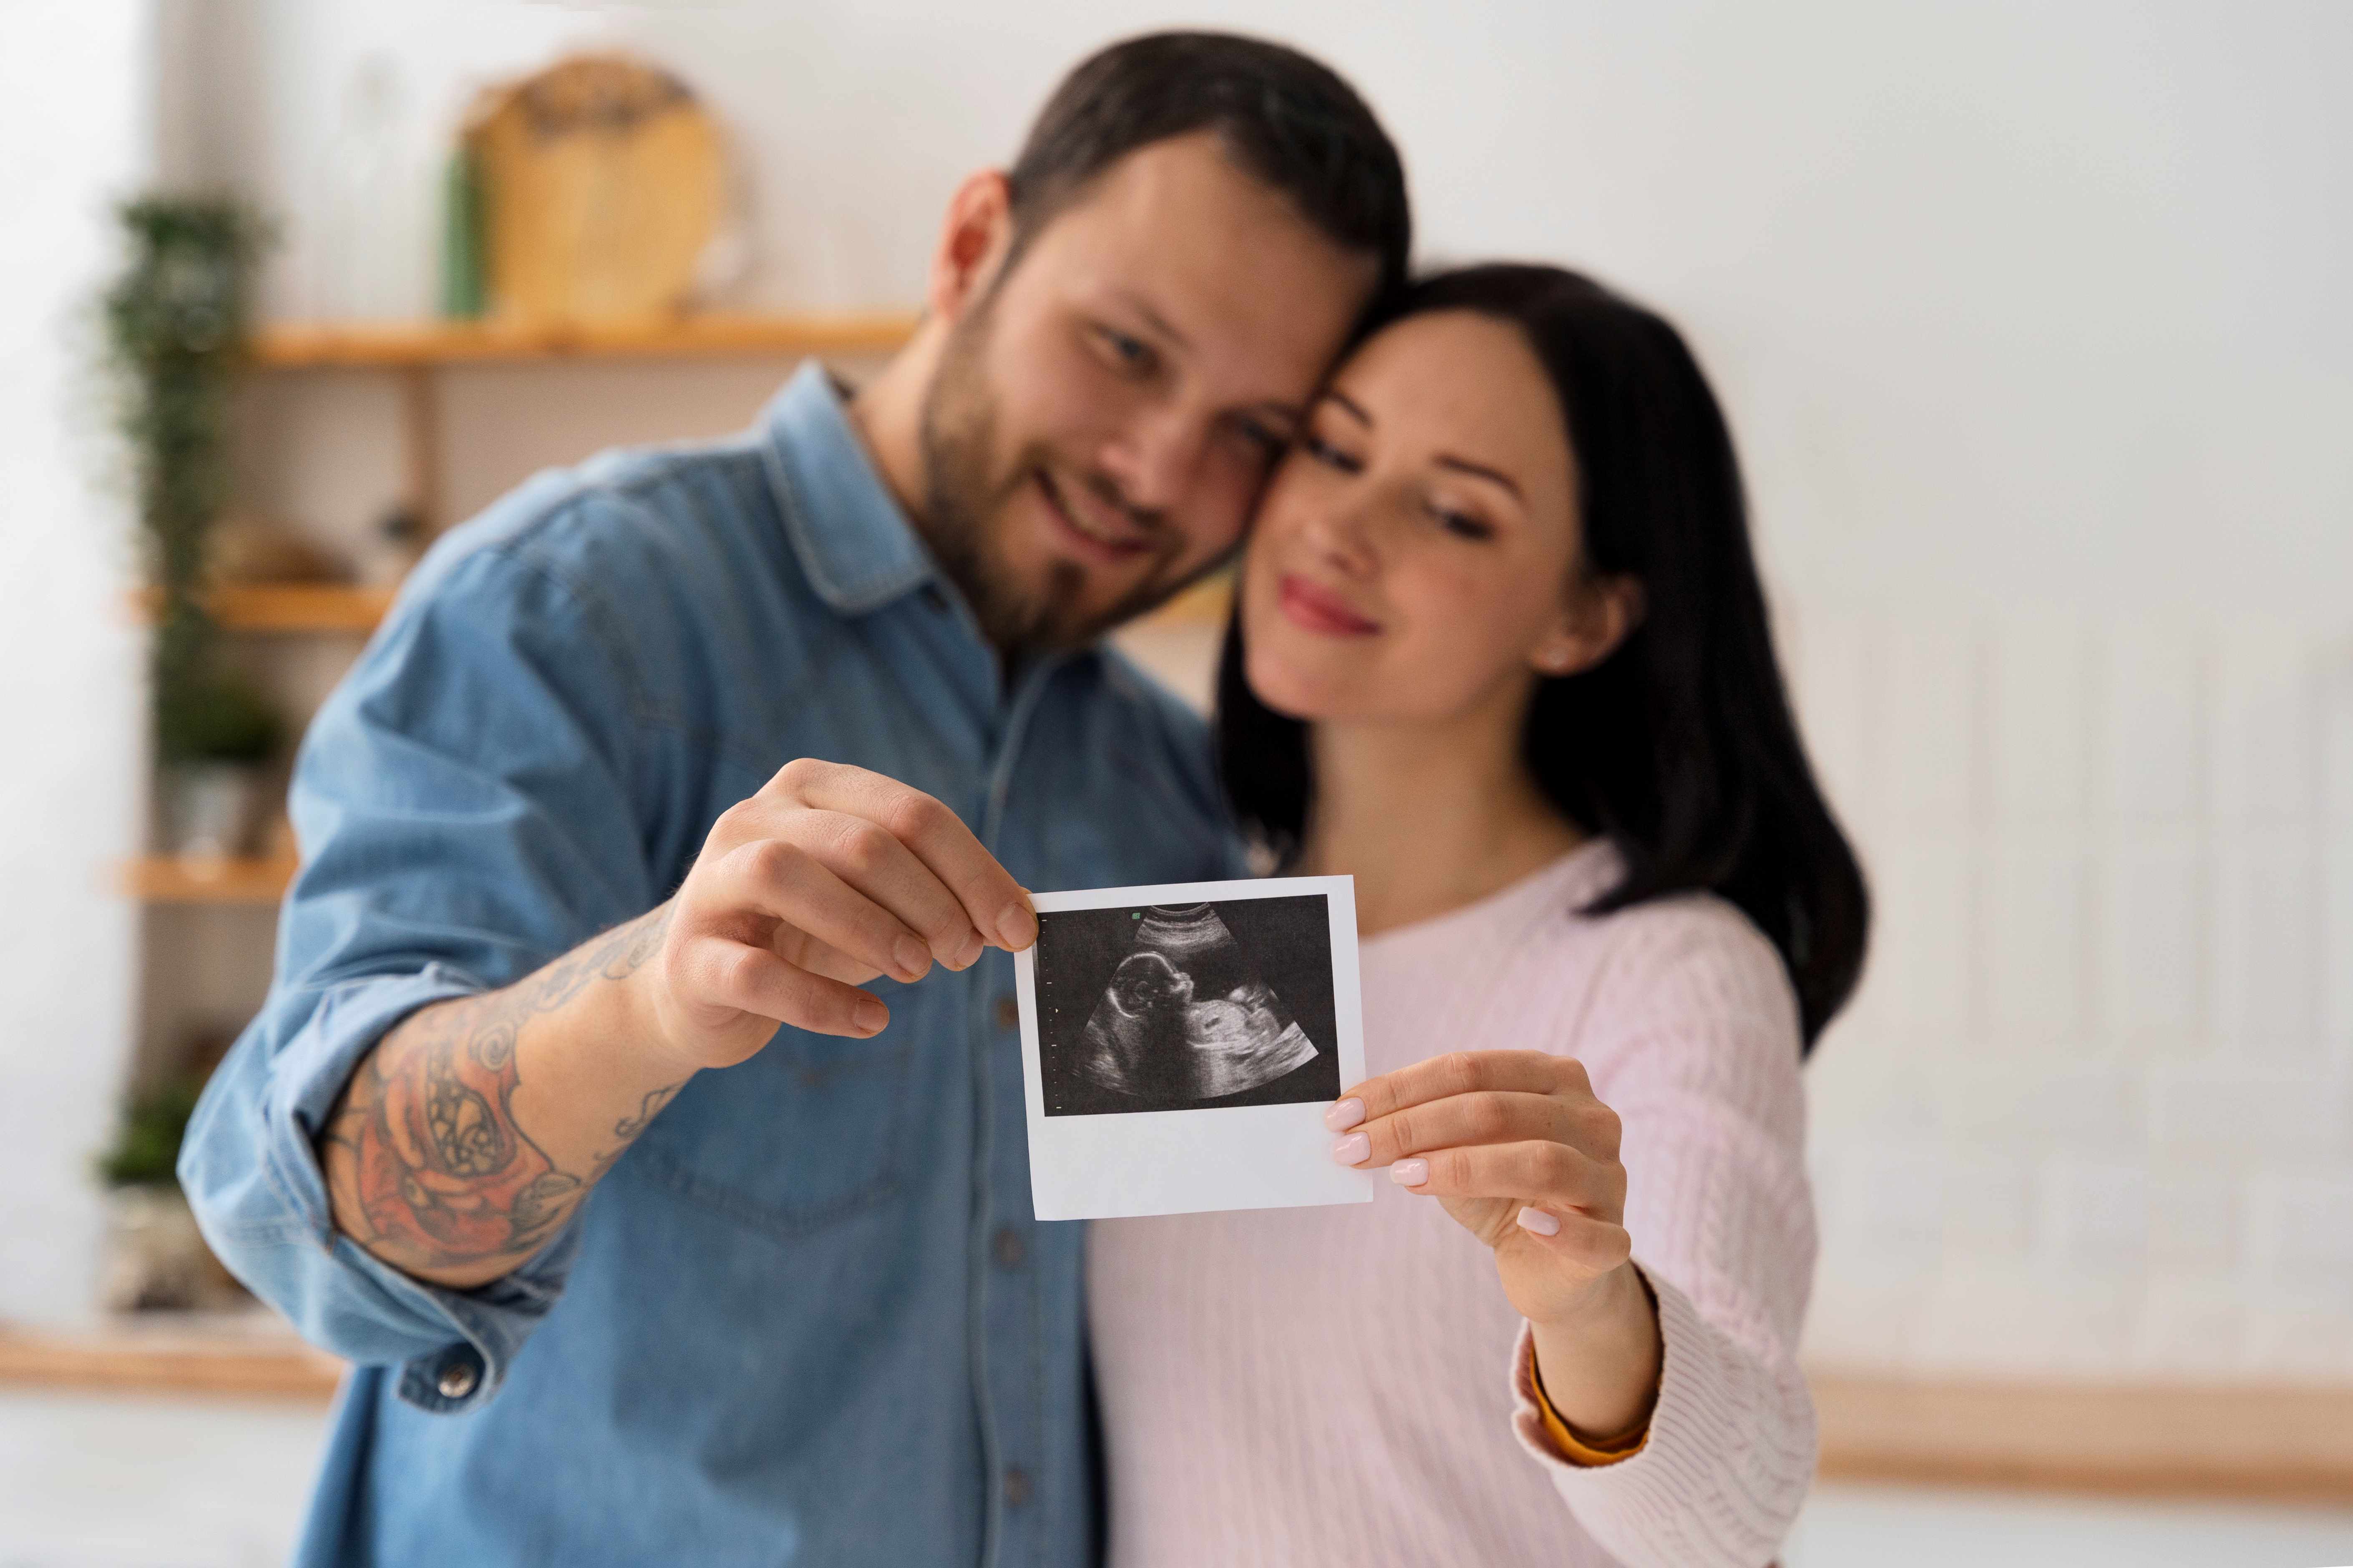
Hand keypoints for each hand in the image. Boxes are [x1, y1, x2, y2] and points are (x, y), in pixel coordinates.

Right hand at [637, 759, 1035, 1067]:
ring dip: (871, 929)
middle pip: (861, 842)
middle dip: (930, 902)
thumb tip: (1021, 913)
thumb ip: (941, 895)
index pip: (911, 813)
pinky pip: (756, 972)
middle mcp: (754, 819)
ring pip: (788, 876)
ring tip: (918, 972)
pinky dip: (823, 1001)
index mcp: (812, 790)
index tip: (1017, 928)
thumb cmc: (807, 934)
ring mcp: (712, 884)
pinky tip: (870, 1022)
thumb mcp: (877, 902)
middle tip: (965, 955)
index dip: (974, 871)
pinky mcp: (690, 956)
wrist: (701, 989)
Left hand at [1327, 1051, 1632, 1329]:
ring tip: (1404, 1178)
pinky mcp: (1616, 1239)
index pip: (1469, 1069)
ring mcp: (1608, 1177)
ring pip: (1541, 1161)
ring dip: (1463, 1167)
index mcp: (1553, 1079)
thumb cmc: (1500, 1195)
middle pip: (1495, 1109)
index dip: (1400, 1089)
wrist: (1553, 1270)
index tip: (1342, 1114)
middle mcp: (1591, 1118)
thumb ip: (1425, 1129)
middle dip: (1413, 1127)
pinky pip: (1596, 1235)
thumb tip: (1355, 1120)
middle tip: (1354, 1148)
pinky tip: (1525, 1225)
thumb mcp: (1458, 1152)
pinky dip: (1561, 1229)